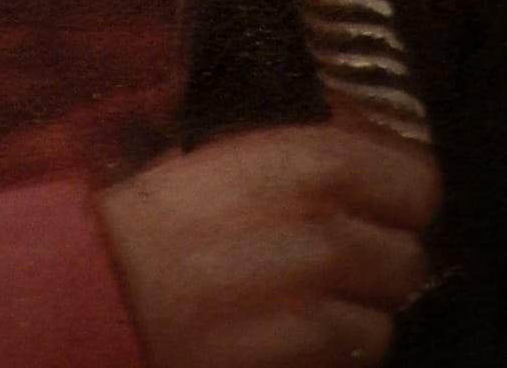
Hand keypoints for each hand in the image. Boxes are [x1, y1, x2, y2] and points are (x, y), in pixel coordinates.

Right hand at [95, 120, 439, 367]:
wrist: (90, 300)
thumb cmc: (140, 223)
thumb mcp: (214, 158)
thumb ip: (290, 161)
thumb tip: (349, 160)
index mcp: (305, 168)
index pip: (415, 181)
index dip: (401, 192)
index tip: (384, 198)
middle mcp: (324, 240)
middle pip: (408, 261)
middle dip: (380, 263)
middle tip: (339, 260)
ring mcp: (315, 317)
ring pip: (381, 327)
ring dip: (351, 320)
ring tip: (299, 305)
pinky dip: (323, 360)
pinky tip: (279, 338)